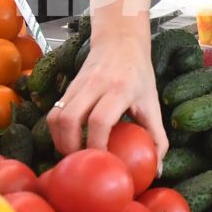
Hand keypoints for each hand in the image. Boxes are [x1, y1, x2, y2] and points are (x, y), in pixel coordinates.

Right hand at [47, 0, 167, 158]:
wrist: (120, 41)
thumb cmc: (139, 75)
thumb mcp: (152, 104)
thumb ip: (158, 137)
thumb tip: (157, 170)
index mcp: (119, 89)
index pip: (100, 120)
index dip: (97, 145)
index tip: (103, 162)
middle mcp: (94, 85)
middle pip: (69, 119)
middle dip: (70, 147)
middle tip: (82, 163)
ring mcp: (77, 85)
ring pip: (56, 116)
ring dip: (59, 141)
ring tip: (73, 155)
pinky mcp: (67, 87)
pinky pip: (54, 112)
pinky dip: (56, 131)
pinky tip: (67, 141)